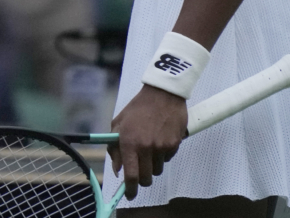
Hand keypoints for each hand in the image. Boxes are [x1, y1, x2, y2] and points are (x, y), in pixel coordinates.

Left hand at [108, 85, 187, 199]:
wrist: (162, 94)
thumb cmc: (137, 108)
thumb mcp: (118, 124)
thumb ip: (115, 147)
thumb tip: (117, 169)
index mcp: (129, 142)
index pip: (131, 175)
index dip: (130, 189)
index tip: (129, 194)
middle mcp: (146, 147)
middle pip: (146, 178)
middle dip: (142, 179)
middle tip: (139, 171)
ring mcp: (162, 147)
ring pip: (157, 170)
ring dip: (152, 166)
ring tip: (149, 149)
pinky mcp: (174, 144)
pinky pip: (167, 159)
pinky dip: (162, 155)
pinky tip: (159, 140)